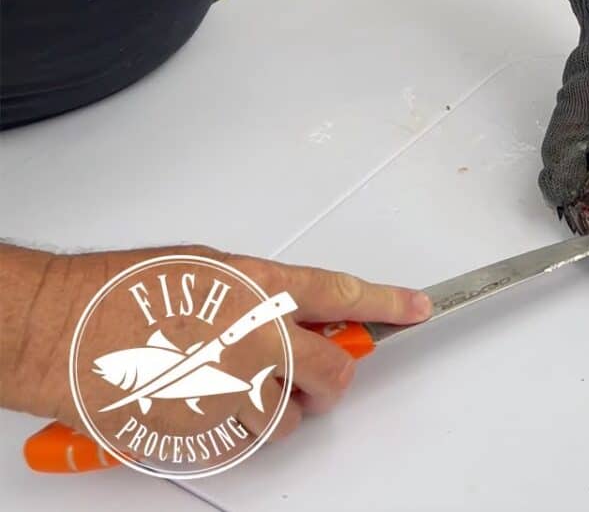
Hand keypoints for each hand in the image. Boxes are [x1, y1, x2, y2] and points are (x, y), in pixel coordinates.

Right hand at [0, 243, 429, 444]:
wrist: (51, 329)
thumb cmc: (112, 294)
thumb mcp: (200, 267)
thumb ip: (257, 290)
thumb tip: (290, 309)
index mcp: (256, 290)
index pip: (344, 296)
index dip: (388, 304)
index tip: (416, 308)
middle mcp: (254, 340)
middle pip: (334, 371)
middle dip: (330, 377)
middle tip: (313, 375)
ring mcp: (231, 390)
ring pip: (291, 417)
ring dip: (276, 408)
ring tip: (231, 385)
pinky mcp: (205, 432)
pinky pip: (246, 442)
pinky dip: (234, 430)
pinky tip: (201, 403)